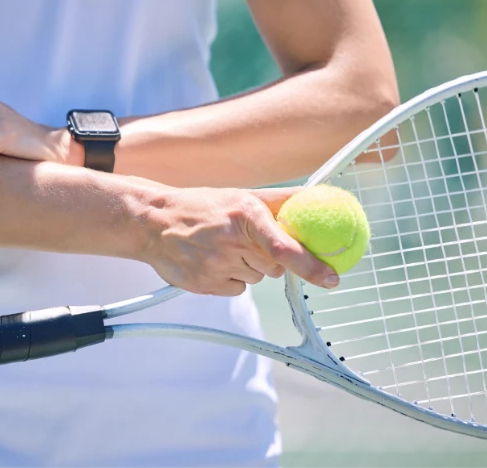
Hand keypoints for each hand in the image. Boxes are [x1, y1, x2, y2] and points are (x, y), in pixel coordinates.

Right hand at [139, 186, 338, 295]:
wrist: (154, 223)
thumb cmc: (201, 207)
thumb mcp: (240, 196)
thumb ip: (279, 200)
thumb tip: (316, 195)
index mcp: (245, 215)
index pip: (285, 247)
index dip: (312, 266)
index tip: (332, 278)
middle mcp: (231, 241)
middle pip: (274, 266)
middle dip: (269, 257)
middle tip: (247, 241)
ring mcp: (217, 266)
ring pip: (256, 279)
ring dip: (248, 267)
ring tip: (223, 248)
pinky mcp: (206, 285)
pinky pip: (238, 289)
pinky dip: (231, 278)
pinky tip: (214, 261)